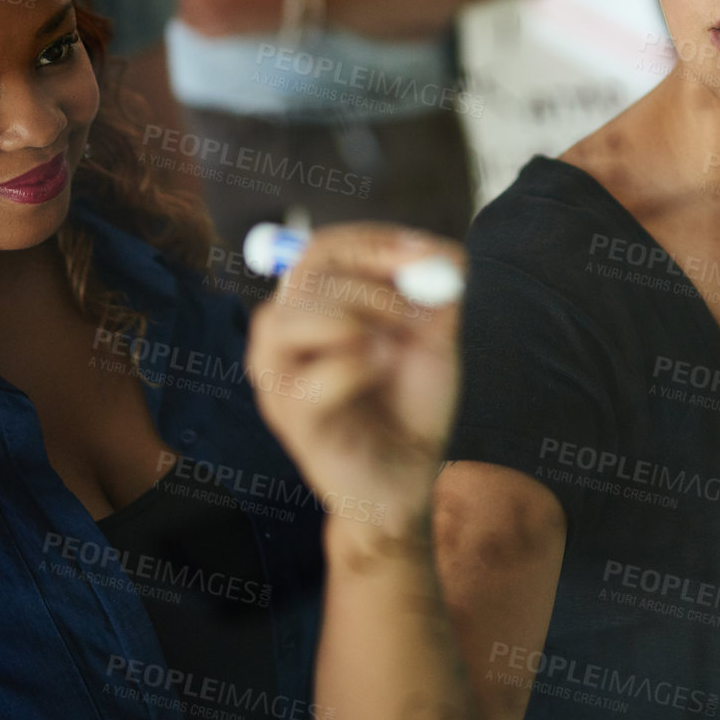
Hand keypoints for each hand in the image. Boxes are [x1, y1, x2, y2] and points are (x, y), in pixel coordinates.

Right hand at [246, 224, 464, 533]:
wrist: (409, 477)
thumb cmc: (410, 402)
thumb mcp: (435, 335)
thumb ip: (439, 288)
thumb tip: (440, 251)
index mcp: (314, 305)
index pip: (322, 248)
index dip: (372, 242)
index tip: (423, 254)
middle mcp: (284, 334)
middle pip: (308, 273)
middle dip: (370, 280)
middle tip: (410, 310)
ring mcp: (278, 377)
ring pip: (292, 318)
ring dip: (354, 315)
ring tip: (390, 345)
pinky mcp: (291, 419)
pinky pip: (312, 378)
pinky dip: (356, 366)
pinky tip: (378, 374)